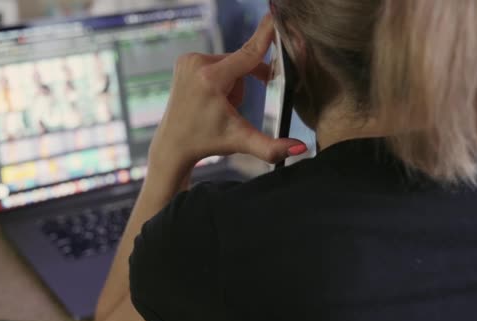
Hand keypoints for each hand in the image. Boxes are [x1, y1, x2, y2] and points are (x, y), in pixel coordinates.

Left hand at [148, 14, 306, 172]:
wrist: (174, 144)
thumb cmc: (208, 142)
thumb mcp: (241, 142)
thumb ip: (272, 147)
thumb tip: (301, 149)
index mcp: (211, 80)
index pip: (248, 53)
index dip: (266, 35)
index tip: (275, 14)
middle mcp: (197, 64)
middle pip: (241, 63)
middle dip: (245, 83)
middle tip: (232, 108)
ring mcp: (188, 60)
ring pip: (230, 63)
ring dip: (233, 81)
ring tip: (219, 105)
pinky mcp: (185, 60)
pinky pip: (217, 62)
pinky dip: (221, 77)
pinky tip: (211, 97)